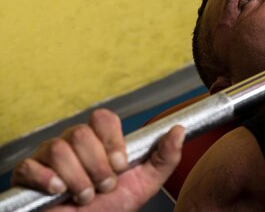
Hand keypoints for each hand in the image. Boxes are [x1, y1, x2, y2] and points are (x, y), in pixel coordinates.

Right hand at [11, 108, 183, 211]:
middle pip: (81, 134)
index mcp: (100, 139)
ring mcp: (49, 155)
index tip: (120, 165)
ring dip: (78, 180)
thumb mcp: (145, 183)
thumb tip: (179, 129)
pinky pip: (30, 166)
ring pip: (59, 150)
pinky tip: (59, 192)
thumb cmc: (112, 207)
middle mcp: (73, 141)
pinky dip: (47, 181)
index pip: (103, 118)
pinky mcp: (28, 173)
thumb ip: (164, 157)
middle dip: (97, 167)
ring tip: (85, 196)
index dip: (112, 141)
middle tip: (103, 187)